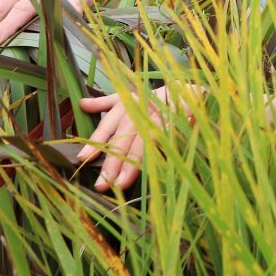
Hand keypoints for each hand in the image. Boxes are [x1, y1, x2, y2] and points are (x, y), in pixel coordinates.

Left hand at [76, 84, 201, 191]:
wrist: (193, 91)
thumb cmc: (159, 98)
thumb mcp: (132, 96)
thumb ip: (106, 102)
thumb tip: (82, 104)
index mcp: (130, 102)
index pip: (110, 123)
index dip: (96, 140)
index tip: (82, 159)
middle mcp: (144, 108)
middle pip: (125, 135)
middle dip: (112, 160)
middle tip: (101, 183)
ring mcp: (162, 116)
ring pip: (144, 141)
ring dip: (132, 164)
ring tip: (120, 184)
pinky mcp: (179, 123)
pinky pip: (166, 141)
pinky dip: (156, 156)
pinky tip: (149, 170)